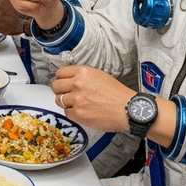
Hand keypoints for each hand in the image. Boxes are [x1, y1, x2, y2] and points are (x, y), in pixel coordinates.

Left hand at [53, 66, 176, 145]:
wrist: (129, 110)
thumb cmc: (117, 94)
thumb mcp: (99, 75)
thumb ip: (82, 76)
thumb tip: (69, 79)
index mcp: (82, 72)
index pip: (60, 73)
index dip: (61, 79)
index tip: (62, 83)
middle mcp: (77, 84)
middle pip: (56, 86)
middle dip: (60, 90)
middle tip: (66, 94)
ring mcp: (77, 99)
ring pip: (59, 100)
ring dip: (66, 102)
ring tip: (76, 104)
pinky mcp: (79, 114)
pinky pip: (67, 113)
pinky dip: (72, 113)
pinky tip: (82, 112)